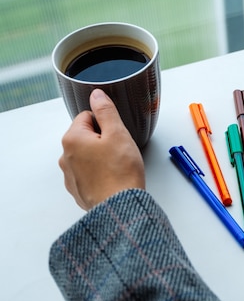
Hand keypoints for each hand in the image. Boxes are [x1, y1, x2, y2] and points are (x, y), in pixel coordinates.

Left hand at [59, 89, 144, 209]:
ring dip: (101, 157)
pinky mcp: (77, 189)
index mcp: (72, 138)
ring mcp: (70, 175)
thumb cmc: (120, 172)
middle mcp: (65, 156)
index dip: (107, 123)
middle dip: (103, 140)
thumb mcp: (118, 133)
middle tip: (120, 151)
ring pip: (88, 155)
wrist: (119, 206)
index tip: (117, 135)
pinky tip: (113, 178)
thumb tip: (96, 94)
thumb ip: (106, 110)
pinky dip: (99, 173)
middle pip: (87, 136)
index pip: (88, 116)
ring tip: (118, 167)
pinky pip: (89, 173)